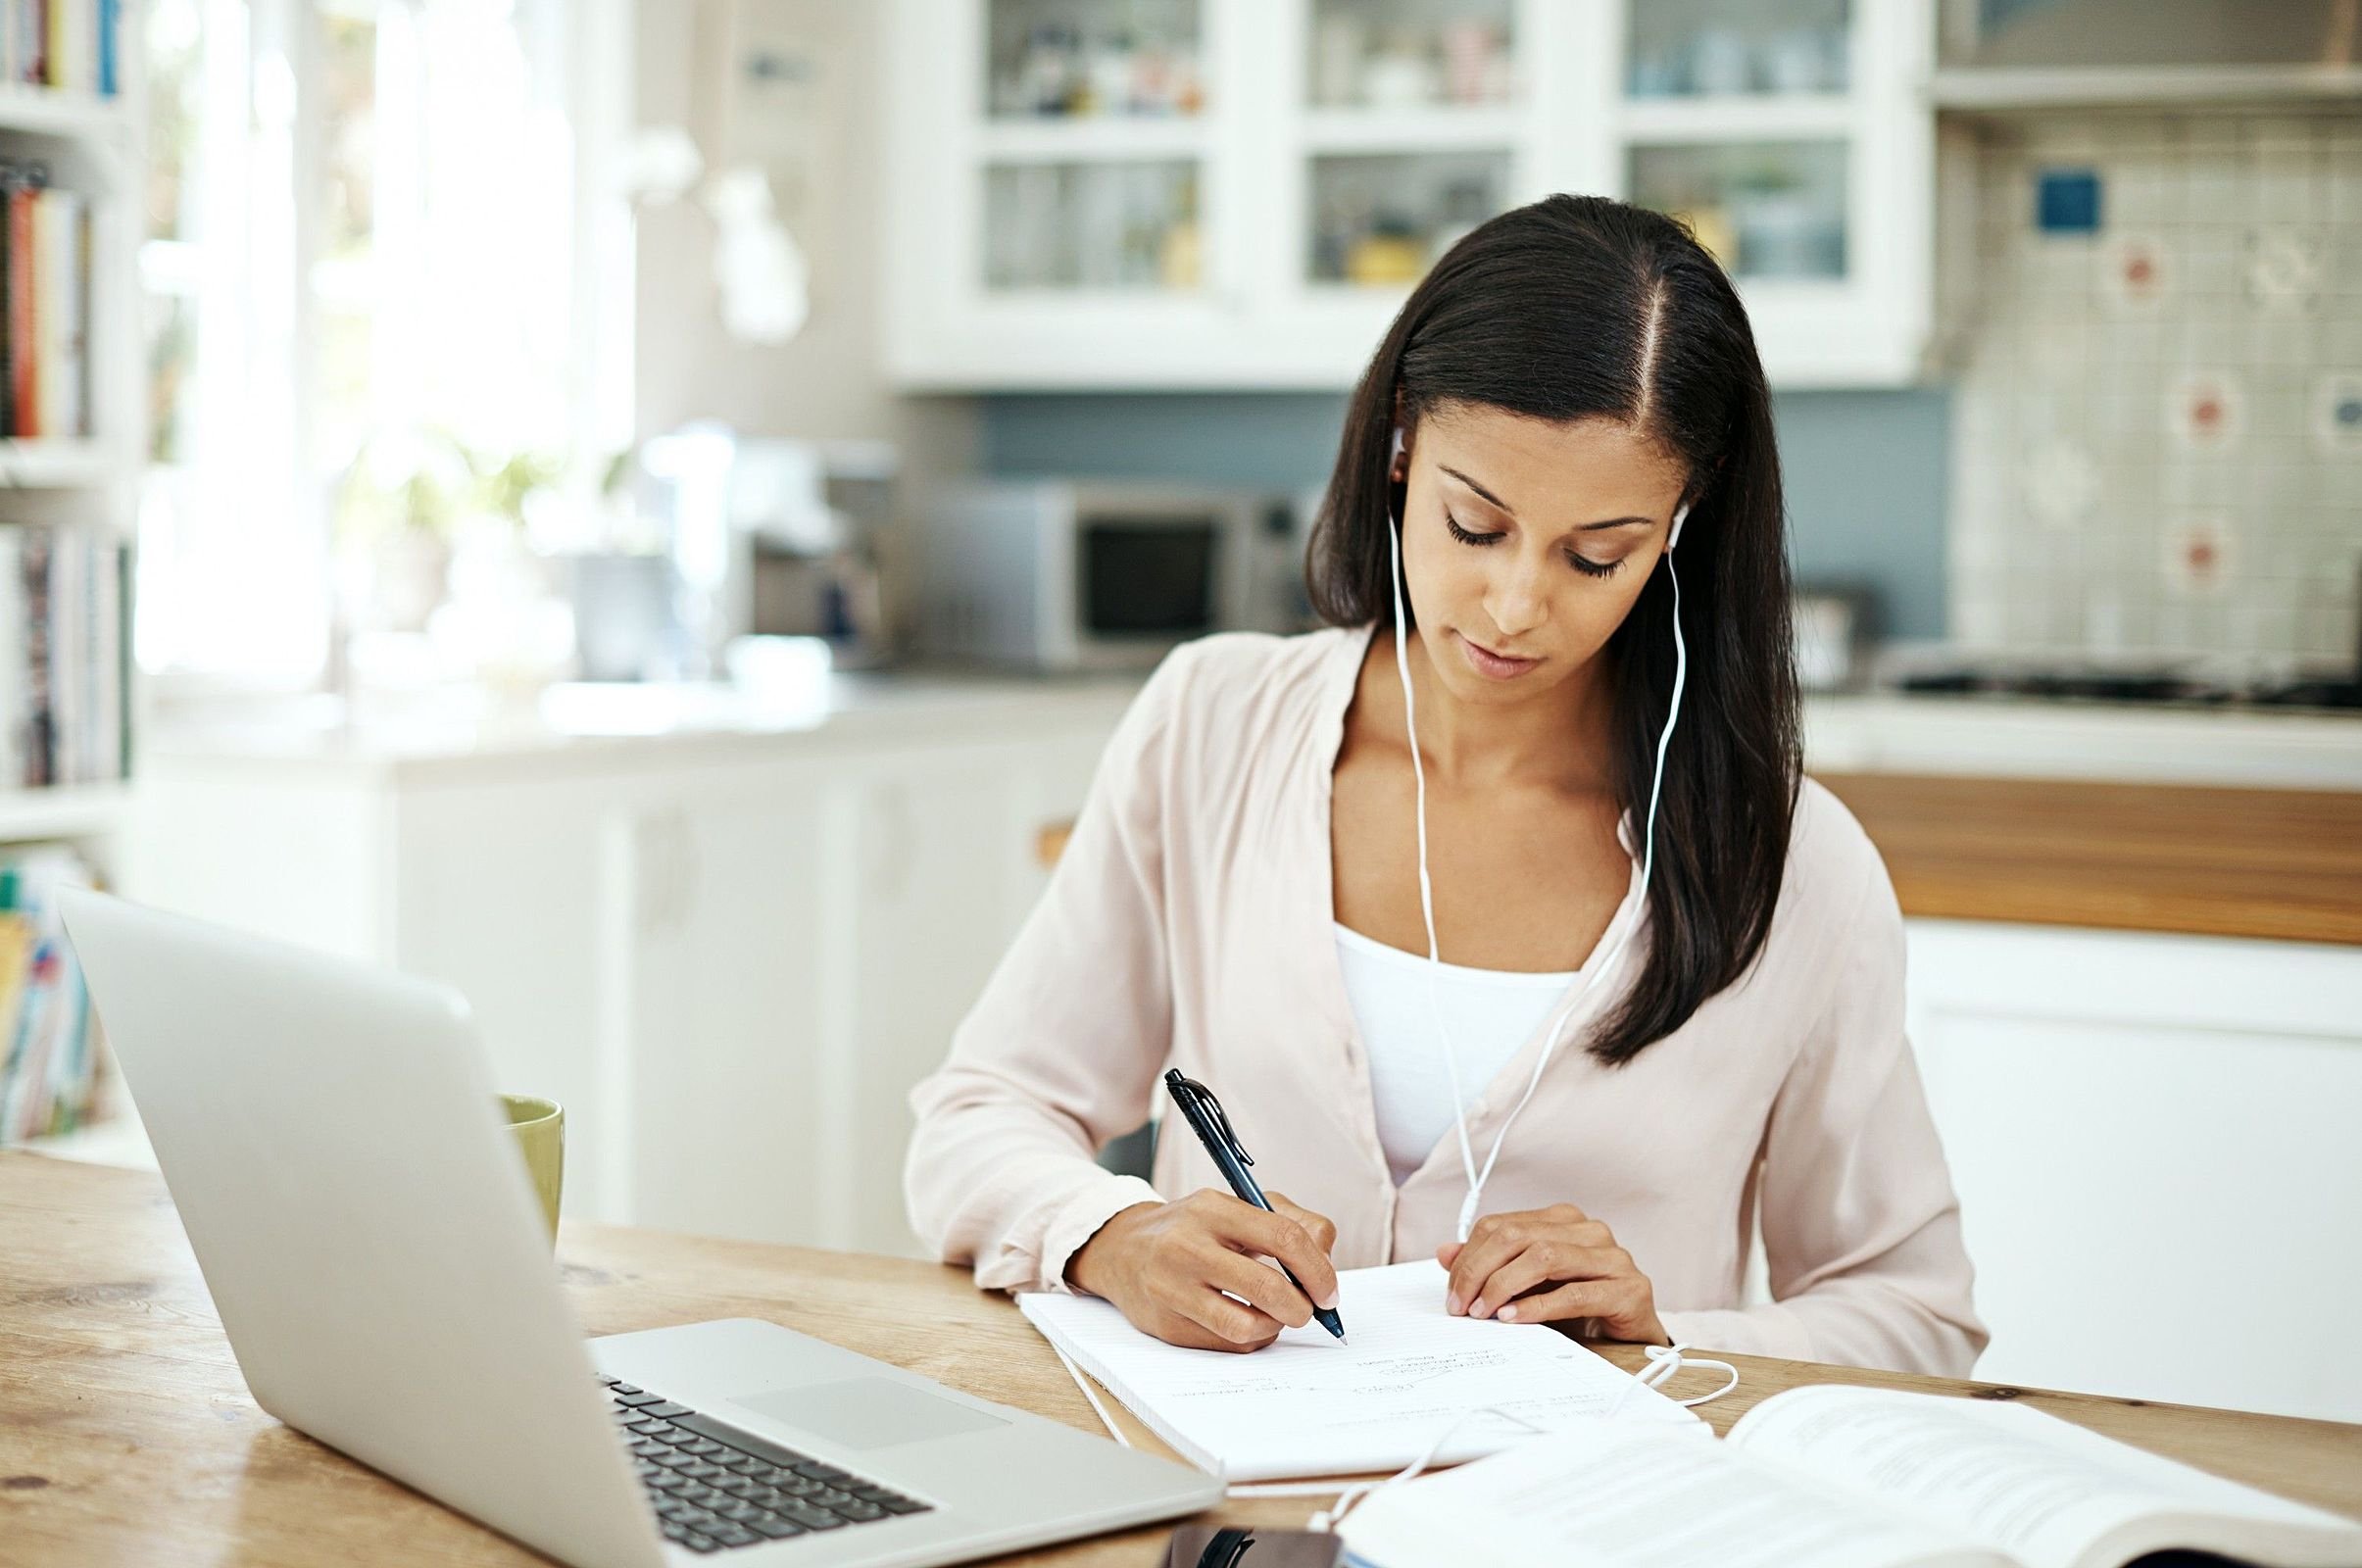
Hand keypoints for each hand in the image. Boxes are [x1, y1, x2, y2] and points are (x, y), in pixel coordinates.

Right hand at [1066, 1188, 1340, 1353]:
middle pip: (1267, 1288)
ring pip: (1246, 1326)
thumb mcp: (1237, 1206)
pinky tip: (1245, 1323)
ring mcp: (1172, 1288)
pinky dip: (1250, 1339)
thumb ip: (1292, 1221)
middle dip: (1301, 1307)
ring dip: (1274, 1327)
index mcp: (1212, 1208)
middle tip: (1307, 1310)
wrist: (1122, 1250)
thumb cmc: (1194, 1229)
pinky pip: (1226, 1345)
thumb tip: (1326, 1261)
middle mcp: (1187, 1246)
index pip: (1283, 1237)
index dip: (1317, 1270)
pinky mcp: (1166, 1325)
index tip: (1328, 1291)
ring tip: (1273, 1315)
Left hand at [1437, 1202, 1667, 1343]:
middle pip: (1518, 1237)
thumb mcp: (1528, 1285)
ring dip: (1504, 1286)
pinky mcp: (1630, 1289)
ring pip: (1545, 1257)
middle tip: (1462, 1305)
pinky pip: (1574, 1294)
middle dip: (1480, 1271)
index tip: (1453, 1292)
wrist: (1631, 1338)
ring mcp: (1613, 1257)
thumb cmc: (1580, 1308)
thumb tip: (1445, 1253)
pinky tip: (1514, 1319)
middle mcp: (1589, 1230)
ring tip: (1483, 1312)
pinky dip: (1537, 1307)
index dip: (1470, 1257)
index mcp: (1563, 1220)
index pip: (1502, 1226)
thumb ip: (1490, 1265)